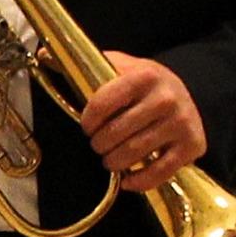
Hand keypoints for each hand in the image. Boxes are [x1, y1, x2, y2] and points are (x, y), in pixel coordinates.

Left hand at [81, 52, 205, 197]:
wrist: (190, 94)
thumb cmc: (145, 85)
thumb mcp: (118, 67)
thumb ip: (83, 64)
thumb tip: (42, 54)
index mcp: (144, 76)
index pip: (102, 103)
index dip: (88, 120)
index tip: (87, 126)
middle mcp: (165, 98)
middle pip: (115, 134)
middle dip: (99, 144)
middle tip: (99, 144)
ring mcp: (181, 123)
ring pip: (133, 154)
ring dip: (114, 163)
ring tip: (111, 160)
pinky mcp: (192, 145)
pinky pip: (158, 173)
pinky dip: (138, 182)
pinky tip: (129, 179)